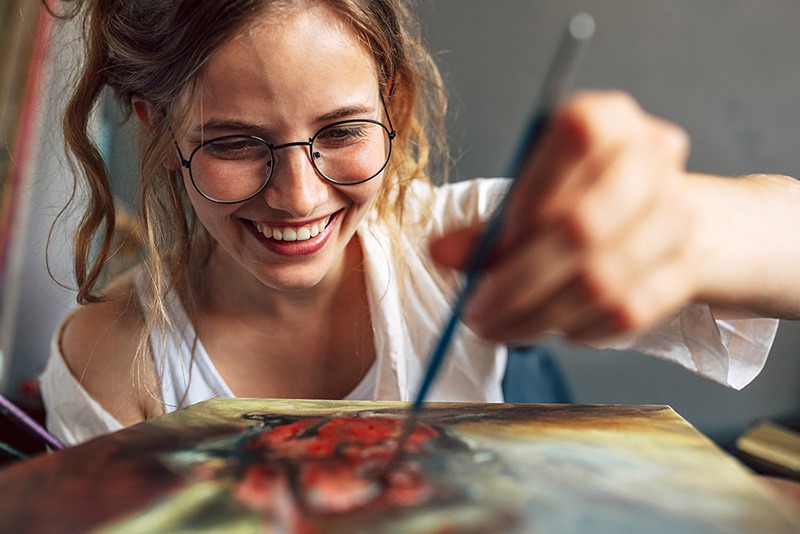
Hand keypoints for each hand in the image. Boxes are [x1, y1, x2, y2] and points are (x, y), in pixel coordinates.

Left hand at [430, 91, 698, 343]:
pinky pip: (628, 311)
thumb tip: (440, 252)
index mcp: (608, 119)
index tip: (492, 246)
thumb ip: (486, 224)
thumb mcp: (530, 194)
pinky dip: (580, 328)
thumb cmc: (579, 198)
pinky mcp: (686, 267)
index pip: (576, 138)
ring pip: (604, 279)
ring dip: (541, 315)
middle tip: (478, 312)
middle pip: (584, 224)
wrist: (659, 215)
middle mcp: (651, 156)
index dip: (530, 196)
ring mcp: (677, 213)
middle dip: (519, 280)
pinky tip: (553, 328)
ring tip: (502, 327)